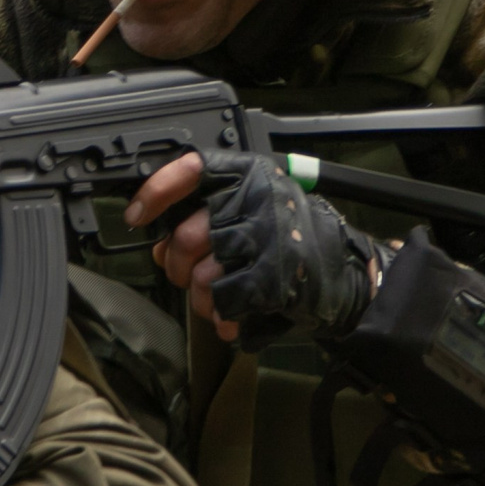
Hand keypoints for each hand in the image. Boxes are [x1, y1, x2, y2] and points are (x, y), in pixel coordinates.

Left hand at [125, 150, 380, 350]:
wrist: (349, 274)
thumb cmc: (292, 241)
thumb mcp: (250, 217)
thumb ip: (203, 223)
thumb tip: (158, 245)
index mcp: (249, 175)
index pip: (192, 169)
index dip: (157, 192)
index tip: (135, 216)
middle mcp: (257, 199)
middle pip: (187, 235)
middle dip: (175, 264)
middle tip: (180, 275)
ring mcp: (266, 238)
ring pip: (201, 274)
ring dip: (200, 297)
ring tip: (214, 301)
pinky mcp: (272, 276)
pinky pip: (223, 300)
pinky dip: (222, 316)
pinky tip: (233, 316)